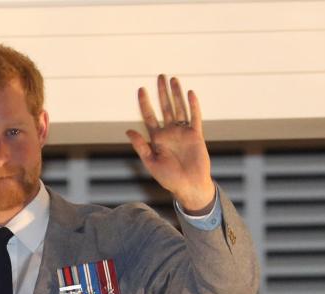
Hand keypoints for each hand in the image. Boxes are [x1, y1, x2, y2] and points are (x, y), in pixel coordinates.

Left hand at [126, 74, 215, 211]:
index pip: (149, 116)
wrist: (189, 186)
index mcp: (157, 139)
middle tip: (160, 76)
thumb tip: (128, 130)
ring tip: (173, 79)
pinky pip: (195, 117)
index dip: (145, 103)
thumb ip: (141, 146)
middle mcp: (169, 132)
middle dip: (162, 92)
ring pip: (179, 108)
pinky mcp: (196, 135)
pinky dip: (193, 105)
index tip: (140, 89)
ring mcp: (183, 132)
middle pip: (165, 107)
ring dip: (176, 94)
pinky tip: (189, 93)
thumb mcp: (151, 162)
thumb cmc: (168, 178)